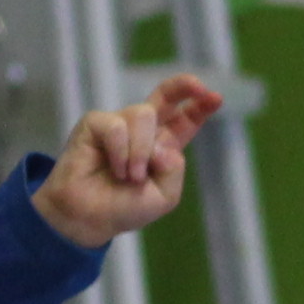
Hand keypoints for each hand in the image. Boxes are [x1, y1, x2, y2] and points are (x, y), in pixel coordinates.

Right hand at [31, 75, 225, 247]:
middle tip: (198, 86)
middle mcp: (142, 132)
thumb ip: (174, 169)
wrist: (87, 218)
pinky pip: (117, 127)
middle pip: (165, 97)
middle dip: (182, 86)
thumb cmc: (123, 209)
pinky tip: (115, 169)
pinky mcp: (95, 124)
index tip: (216, 97)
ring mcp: (119, 125)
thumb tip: (162, 144)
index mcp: (162, 146)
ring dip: (141, 150)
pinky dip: (120, 152)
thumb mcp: (164, 197)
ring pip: (143, 115)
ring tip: (131, 177)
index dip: (200, 108)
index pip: (184, 121)